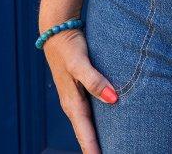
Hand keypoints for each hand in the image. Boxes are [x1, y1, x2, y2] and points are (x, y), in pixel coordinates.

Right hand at [43, 26, 117, 152]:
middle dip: (95, 148)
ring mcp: (74, 97)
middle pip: (85, 134)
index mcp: (72, 103)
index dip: (93, 150)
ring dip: (95, 138)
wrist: (57, 29)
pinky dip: (95, 124)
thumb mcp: (80, 62)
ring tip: (109, 147)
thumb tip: (114, 99)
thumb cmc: (69, 46)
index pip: (85, 134)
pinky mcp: (78, 89)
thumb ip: (95, 80)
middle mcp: (72, 104)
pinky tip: (105, 124)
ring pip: (86, 124)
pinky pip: (88, 113)